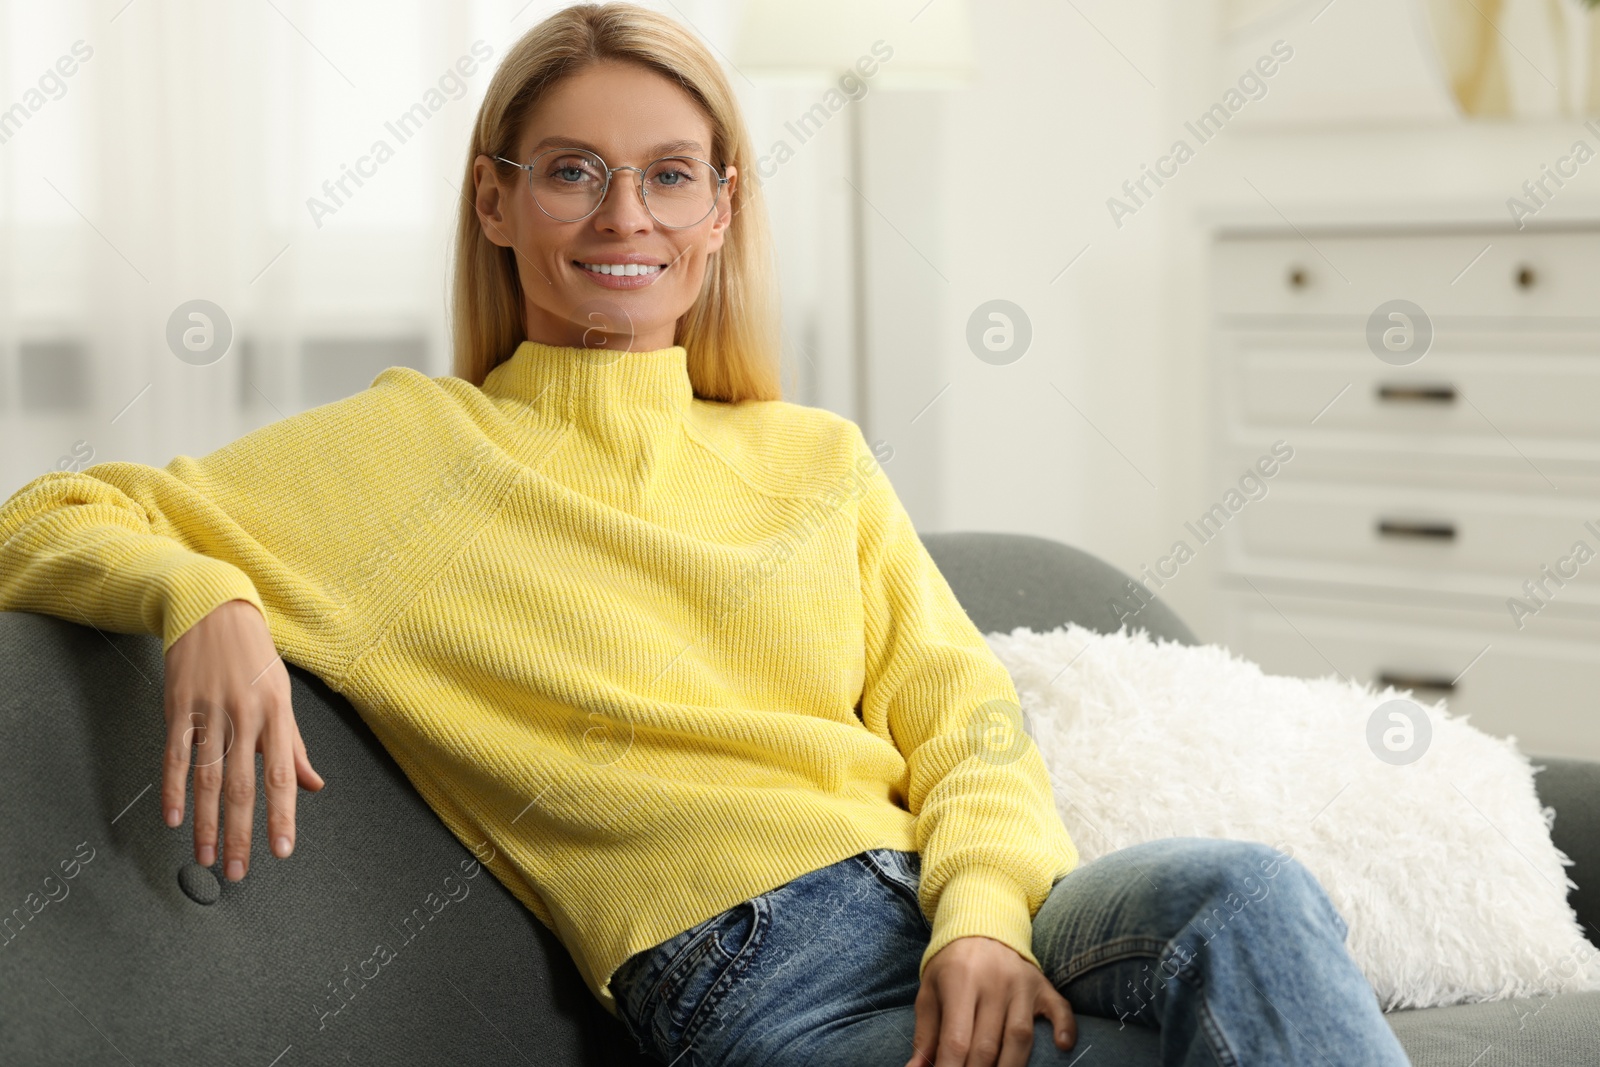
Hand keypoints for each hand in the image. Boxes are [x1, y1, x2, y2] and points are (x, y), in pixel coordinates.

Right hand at [162, 598, 323, 880]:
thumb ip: (295, 745)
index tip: (282, 850)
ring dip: (205, 823)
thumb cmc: (254, 657)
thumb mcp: (282, 695)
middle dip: (240, 833)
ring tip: (205, 858)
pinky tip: (174, 819)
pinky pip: (175, 755)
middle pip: (241, 785)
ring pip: (207, 777)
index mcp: (277, 713)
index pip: (282, 774)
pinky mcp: (178, 706)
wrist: (213, 609)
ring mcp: (209, 710)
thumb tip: (313, 786)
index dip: (282, 815)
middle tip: (237, 871)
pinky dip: (174, 789)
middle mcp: (245, 714)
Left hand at [905, 935, 1075, 1066]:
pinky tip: (1063, 1046)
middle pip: (987, 1046)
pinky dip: (1064, 1027)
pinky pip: (1060, 1008)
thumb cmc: (951, 965)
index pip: (956, 1040)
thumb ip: (925, 1035)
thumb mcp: (929, 992)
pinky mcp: (1043, 985)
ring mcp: (1022, 984)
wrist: (981, 923)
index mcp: (960, 982)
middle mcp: (994, 983)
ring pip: (1020, 1037)